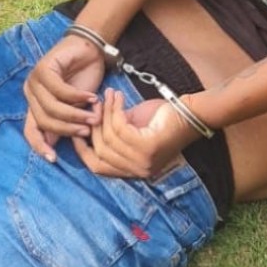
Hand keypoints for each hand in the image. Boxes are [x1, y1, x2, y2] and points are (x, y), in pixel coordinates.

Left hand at [24, 34, 105, 160]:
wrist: (89, 50)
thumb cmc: (84, 78)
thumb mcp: (76, 106)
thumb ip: (67, 122)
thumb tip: (60, 145)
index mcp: (36, 105)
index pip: (30, 130)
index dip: (39, 146)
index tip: (54, 159)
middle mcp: (31, 94)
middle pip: (43, 121)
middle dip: (67, 129)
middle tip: (88, 130)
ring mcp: (34, 81)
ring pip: (51, 108)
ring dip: (75, 114)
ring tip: (94, 116)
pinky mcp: (44, 69)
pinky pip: (60, 91)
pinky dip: (78, 97)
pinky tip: (92, 98)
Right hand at [76, 91, 195, 180]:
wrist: (190, 113)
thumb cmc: (162, 119)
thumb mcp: (130, 128)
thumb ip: (110, 131)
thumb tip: (86, 123)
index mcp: (133, 171)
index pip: (98, 167)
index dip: (83, 151)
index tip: (76, 131)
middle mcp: (138, 171)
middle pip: (101, 151)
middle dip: (95, 125)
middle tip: (96, 104)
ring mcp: (144, 162)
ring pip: (109, 138)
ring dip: (106, 113)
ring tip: (109, 96)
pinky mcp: (148, 148)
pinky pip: (120, 128)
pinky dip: (116, 110)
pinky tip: (117, 97)